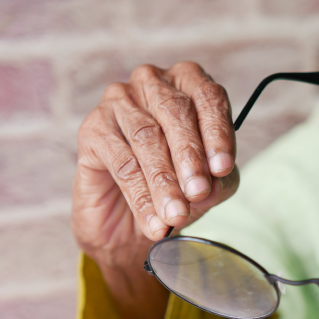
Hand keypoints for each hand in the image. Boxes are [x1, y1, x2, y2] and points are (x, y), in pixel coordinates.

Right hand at [71, 62, 238, 318]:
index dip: (218, 134)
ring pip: (147, 138)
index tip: (225, 171)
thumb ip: (223, 175)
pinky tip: (155, 219)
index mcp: (190, 90)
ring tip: (177, 215)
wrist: (136, 230)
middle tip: (200, 195)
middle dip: (191, 159)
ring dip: (165, 179)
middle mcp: (153, 88)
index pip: (209, 97)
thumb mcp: (213, 188)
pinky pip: (120, 159)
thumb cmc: (182, 199)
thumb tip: (224, 174)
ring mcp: (119, 105)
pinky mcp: (94, 132)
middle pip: (176, 114)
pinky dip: (141, 191)